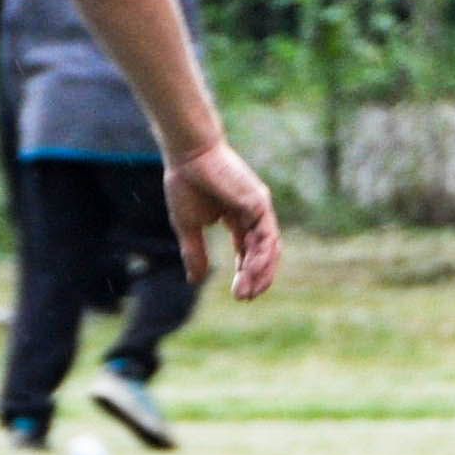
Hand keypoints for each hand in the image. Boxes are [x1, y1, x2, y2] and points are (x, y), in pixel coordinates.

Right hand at [163, 139, 281, 300]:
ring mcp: (259, 208)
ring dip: (259, 272)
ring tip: (246, 291)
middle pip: (263, 253)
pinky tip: (250, 271)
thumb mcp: (188, 227)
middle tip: (245, 297)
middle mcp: (253, 215)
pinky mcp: (259, 202)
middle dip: (256, 277)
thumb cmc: (185, 183)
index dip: (245, 273)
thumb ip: (195, 253)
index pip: (248, 251)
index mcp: (238, 219)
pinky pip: (266, 235)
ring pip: (268, 248)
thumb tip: (195, 281)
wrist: (187, 156)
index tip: (238, 294)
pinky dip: (260, 256)